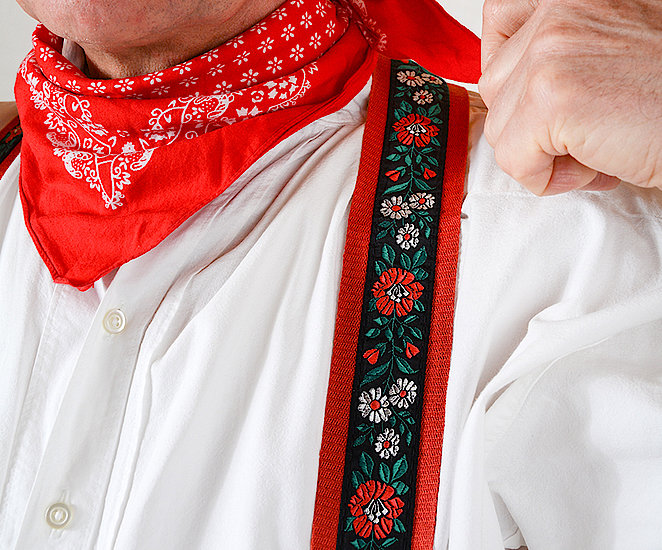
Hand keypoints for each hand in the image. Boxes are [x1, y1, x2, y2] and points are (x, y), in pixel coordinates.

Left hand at [479, 0, 661, 194]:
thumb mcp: (611, 48)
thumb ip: (561, 53)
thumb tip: (512, 95)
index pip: (501, 18)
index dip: (507, 67)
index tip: (528, 96)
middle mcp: (560, 9)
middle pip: (493, 83)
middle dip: (527, 121)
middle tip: (577, 136)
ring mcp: (552, 52)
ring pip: (500, 126)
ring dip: (540, 154)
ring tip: (593, 154)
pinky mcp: (553, 98)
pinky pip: (513, 157)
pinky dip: (545, 179)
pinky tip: (595, 171)